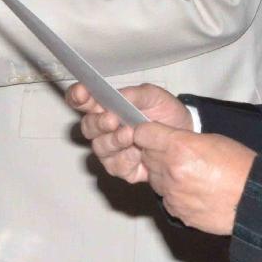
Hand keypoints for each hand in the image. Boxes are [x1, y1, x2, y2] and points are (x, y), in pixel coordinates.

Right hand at [66, 82, 191, 184]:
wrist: (184, 134)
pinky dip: (126, 159)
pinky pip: (115, 166)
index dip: (77, 96)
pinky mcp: (122, 168)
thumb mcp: (154, 96)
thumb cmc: (165, 112)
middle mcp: (103, 129)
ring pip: (100, 148)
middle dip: (98, 123)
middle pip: (87, 127)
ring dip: (114, 141)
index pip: (82, 101)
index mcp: (106, 106)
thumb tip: (117, 97)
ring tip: (131, 135)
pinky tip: (138, 153)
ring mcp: (111, 150)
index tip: (82, 93)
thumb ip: (134, 94)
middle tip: (112, 119)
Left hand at [131, 122, 254, 234]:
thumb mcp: (212, 140)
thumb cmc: (239, 167)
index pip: (143, 134)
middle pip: (146, 156)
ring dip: (164, 175)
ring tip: (189, 175)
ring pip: (154, 179)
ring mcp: (171, 193)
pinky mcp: (176, 211)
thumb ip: (183, 140)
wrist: (253, 200)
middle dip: (156, 154)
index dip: (147, 133)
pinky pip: (166, 198)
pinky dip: (174, 194)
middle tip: (176, 155)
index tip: (152, 135)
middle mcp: (170, 170)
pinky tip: (193, 192)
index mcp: (179, 147)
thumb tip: (166, 143)